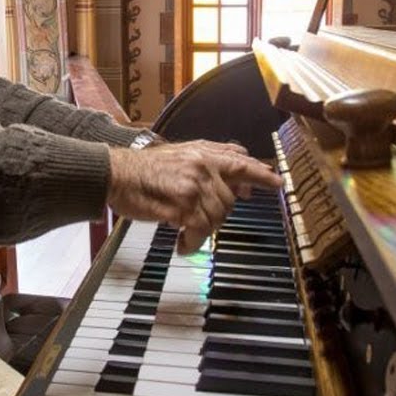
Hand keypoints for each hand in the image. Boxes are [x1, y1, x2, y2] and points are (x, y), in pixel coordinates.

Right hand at [106, 140, 282, 254]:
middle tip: (197, 221)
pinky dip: (192, 242)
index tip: (278, 182)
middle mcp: (203, 165)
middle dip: (216, 216)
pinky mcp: (183, 203)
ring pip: (217, 217)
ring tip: (185, 233)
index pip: (241, 161)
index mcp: (204, 153)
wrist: (116, 174)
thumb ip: (211, 166)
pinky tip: (182, 243)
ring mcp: (195, 184)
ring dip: (202, 232)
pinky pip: (200, 230)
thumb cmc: (143, 170)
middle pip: (230, 200)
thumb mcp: (181, 157)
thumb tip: (241, 185)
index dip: (261, 173)